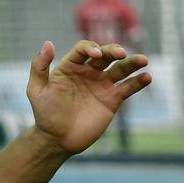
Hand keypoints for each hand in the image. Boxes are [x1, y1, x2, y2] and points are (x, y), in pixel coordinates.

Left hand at [27, 40, 150, 154]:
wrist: (57, 139)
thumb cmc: (44, 113)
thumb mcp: (36, 89)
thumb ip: (39, 66)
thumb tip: (48, 43)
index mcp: (70, 66)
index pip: (83, 49)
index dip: (90, 48)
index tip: (95, 55)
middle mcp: (88, 72)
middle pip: (105, 55)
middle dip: (113, 51)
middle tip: (121, 54)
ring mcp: (102, 85)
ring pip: (120, 69)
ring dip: (132, 63)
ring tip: (143, 60)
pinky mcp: (112, 100)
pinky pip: (127, 88)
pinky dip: (138, 82)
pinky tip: (147, 77)